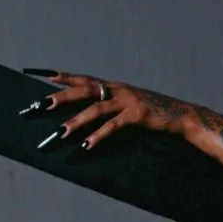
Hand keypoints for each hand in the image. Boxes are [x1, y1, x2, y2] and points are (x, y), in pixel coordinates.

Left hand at [21, 73, 184, 154]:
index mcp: (114, 86)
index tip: (44, 75)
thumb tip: (89, 110)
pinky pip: (112, 126)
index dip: (65, 77)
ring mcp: (127, 101)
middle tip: (42, 105)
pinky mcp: (136, 115)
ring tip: (60, 133)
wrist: (180, 115)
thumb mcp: (129, 103)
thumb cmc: (152, 111)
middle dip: (62, 97)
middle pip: (84, 90)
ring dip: (76, 122)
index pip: (84, 79)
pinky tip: (86, 146)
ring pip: (95, 109)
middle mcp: (118, 89)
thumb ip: (111, 103)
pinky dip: (98, 136)